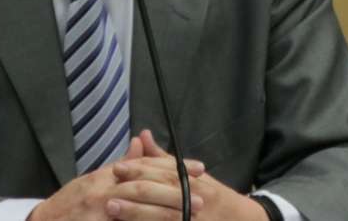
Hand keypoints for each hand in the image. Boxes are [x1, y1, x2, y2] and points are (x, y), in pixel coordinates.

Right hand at [29, 135, 206, 220]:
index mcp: (108, 176)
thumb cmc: (72, 202)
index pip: (145, 167)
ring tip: (189, 213)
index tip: (198, 169)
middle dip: (174, 189)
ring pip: (137, 207)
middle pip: (144, 186)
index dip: (173, 168)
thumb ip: (123, 164)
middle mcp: (105, 190)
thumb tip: (140, 143)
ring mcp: (101, 210)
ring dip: (165, 210)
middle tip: (200, 194)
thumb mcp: (96, 178)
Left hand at [107, 132, 266, 220]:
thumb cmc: (212, 195)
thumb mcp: (191, 174)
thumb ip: (162, 158)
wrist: (240, 220)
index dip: (137, 169)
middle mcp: (191, 198)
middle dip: (132, 191)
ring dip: (134, 213)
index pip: (160, 171)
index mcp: (190, 180)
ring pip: (159, 214)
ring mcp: (189, 217)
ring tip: (111, 210)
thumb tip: (141, 135)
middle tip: (108, 193)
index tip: (116, 168)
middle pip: (157, 192)